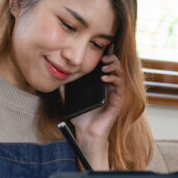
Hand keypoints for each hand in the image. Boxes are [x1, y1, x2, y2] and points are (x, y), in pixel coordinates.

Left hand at [68, 51, 122, 167]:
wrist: (86, 132)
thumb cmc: (81, 116)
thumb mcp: (69, 99)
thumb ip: (65, 89)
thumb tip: (58, 78)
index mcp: (100, 83)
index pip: (105, 65)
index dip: (105, 54)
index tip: (102, 45)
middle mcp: (109, 85)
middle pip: (115, 65)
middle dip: (111, 57)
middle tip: (103, 55)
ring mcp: (114, 92)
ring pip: (119, 73)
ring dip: (113, 66)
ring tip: (104, 65)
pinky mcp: (118, 99)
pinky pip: (119, 85)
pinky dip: (113, 79)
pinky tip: (104, 77)